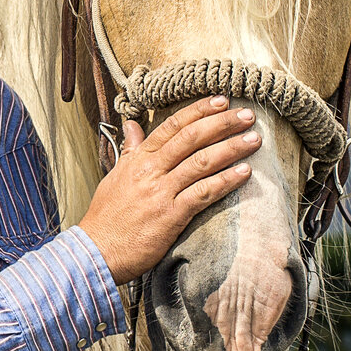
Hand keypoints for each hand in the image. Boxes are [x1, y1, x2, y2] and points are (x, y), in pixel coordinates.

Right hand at [75, 97, 261, 283]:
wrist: (96, 251)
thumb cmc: (106, 217)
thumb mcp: (115, 176)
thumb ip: (130, 150)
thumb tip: (133, 125)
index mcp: (138, 159)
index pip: (172, 126)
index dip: (199, 111)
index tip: (221, 100)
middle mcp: (151, 170)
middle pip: (191, 138)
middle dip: (222, 123)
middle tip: (246, 115)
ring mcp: (161, 192)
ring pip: (201, 162)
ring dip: (231, 148)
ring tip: (253, 139)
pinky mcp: (171, 216)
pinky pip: (203, 193)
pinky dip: (225, 181)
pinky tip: (244, 173)